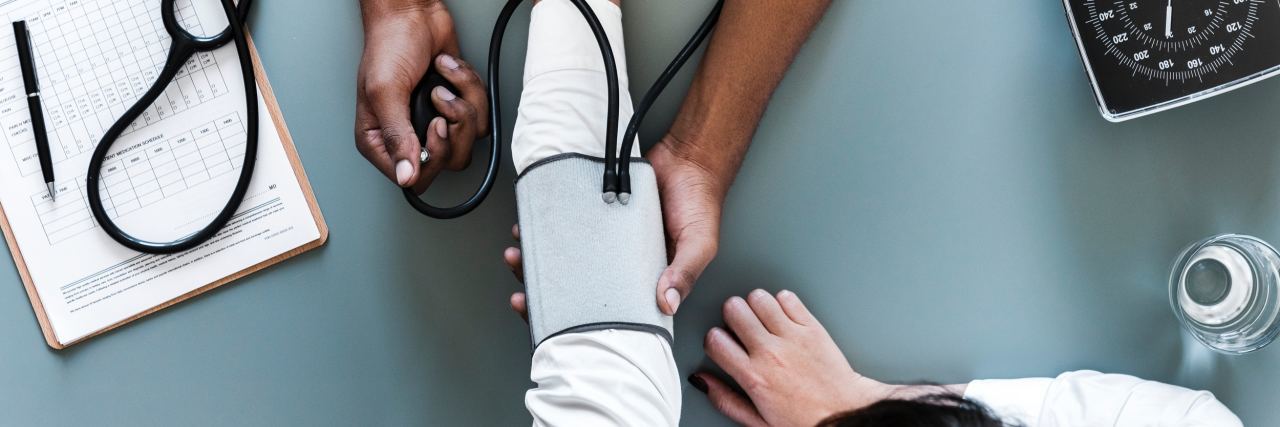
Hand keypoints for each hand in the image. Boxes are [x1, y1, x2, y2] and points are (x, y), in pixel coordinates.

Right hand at [355, 1, 488, 191]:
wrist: (413, 13)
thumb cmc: (389, 45)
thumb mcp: (385, 92)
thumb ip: (396, 137)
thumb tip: (406, 176)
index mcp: (380, 140)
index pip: (414, 178)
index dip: (432, 158)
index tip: (436, 127)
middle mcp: (408, 135)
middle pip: (448, 162)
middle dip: (454, 126)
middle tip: (440, 100)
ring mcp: (435, 121)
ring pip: (468, 139)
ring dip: (463, 101)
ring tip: (441, 81)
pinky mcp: (457, 105)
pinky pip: (480, 114)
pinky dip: (469, 87)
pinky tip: (449, 70)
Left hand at [499, 136, 726, 317]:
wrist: (690, 158)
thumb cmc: (700, 204)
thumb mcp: (700, 243)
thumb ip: (684, 271)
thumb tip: (667, 303)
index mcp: (644, 282)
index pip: (606, 310)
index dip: (576, 319)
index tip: (549, 321)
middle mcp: (620, 265)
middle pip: (576, 287)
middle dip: (543, 291)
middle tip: (522, 290)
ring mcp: (606, 240)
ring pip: (564, 257)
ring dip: (537, 258)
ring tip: (518, 255)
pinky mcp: (596, 214)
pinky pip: (566, 224)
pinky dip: (547, 227)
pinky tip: (531, 227)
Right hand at [691, 290, 896, 426]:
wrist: (845, 414)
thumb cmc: (805, 421)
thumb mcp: (758, 421)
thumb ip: (726, 399)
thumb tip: (701, 381)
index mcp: (753, 377)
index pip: (715, 339)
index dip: (714, 339)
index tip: (722, 343)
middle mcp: (770, 353)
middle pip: (734, 309)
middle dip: (732, 315)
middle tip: (741, 327)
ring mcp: (792, 337)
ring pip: (759, 298)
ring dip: (756, 305)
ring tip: (762, 320)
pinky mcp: (813, 328)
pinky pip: (788, 297)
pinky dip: (782, 302)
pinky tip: (784, 317)